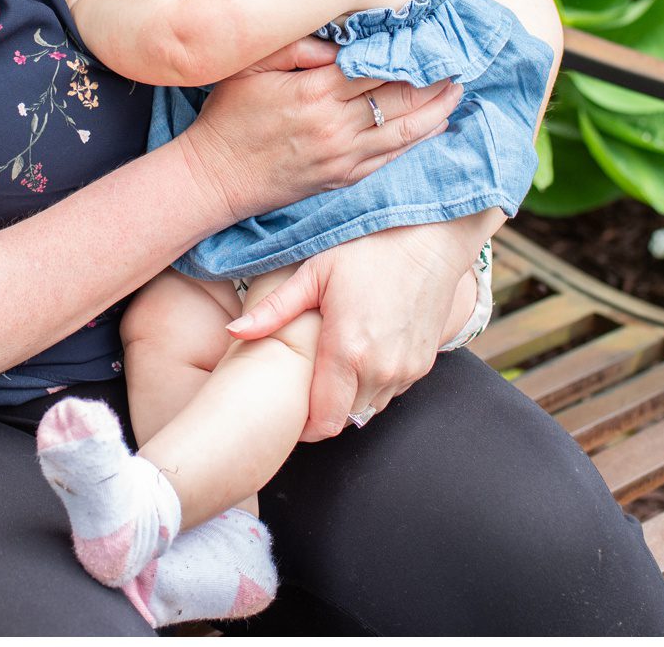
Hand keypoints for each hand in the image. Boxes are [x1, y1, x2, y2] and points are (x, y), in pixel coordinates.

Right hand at [180, 37, 463, 224]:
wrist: (214, 176)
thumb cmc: (228, 115)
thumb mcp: (252, 67)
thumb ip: (296, 47)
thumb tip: (340, 41)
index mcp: (315, 90)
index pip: (375, 66)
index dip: (407, 52)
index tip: (432, 38)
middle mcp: (335, 124)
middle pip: (397, 97)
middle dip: (431, 79)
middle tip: (459, 62)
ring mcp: (342, 156)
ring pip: (402, 131)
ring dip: (435, 111)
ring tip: (457, 92)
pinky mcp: (342, 178)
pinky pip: (389, 158)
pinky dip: (416, 141)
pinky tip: (434, 127)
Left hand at [228, 219, 485, 440]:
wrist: (430, 237)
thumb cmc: (369, 248)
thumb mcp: (314, 272)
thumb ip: (274, 309)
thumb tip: (233, 331)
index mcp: (347, 351)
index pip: (323, 422)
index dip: (302, 425)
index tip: (288, 408)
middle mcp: (380, 370)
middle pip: (344, 421)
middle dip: (322, 413)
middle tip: (304, 388)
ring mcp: (405, 370)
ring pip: (369, 410)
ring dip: (348, 400)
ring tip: (330, 371)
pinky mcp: (423, 365)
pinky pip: (391, 392)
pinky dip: (372, 386)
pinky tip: (359, 357)